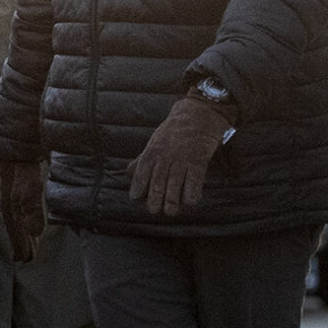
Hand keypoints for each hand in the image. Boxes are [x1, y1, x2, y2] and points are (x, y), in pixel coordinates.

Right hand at [0, 156, 45, 258]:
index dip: (20, 242)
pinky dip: (22, 215)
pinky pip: (16, 203)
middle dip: (20, 240)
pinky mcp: (13, 177)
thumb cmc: (21, 151)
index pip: (15, 227)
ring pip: (15, 213)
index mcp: (8, 198)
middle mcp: (5, 194)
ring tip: (27, 243)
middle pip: (13, 222)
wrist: (14, 128)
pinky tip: (25, 217)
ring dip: (21, 229)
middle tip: (26, 258)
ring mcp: (8, 184)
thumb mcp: (28, 177)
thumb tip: (34, 231)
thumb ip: (31, 202)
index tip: (25, 258)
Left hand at [129, 94, 237, 217]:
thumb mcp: (154, 143)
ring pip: (174, 185)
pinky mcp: (199, 161)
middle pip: (157, 183)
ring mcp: (182, 159)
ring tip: (171, 211)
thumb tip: (128, 175)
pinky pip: (194, 181)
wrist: (197, 115)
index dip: (138, 188)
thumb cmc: (173, 133)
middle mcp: (165, 157)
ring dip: (172, 202)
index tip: (136, 199)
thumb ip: (142, 160)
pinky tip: (190, 202)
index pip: (141, 174)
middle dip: (154, 200)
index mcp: (151, 153)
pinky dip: (192, 194)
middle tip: (154, 211)